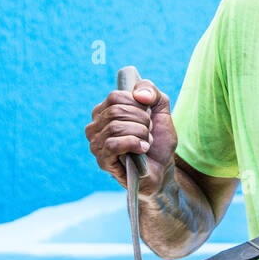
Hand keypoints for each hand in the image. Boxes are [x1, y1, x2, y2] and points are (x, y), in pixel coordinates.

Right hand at [85, 77, 177, 195]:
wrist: (163, 167)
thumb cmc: (158, 139)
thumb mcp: (160, 110)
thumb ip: (152, 92)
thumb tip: (139, 94)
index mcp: (104, 111)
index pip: (115, 97)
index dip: (137, 104)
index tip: (148, 115)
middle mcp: (95, 127)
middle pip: (115, 111)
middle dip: (141, 120)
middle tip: (149, 131)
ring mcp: (96, 145)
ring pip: (114, 127)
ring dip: (140, 133)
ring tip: (146, 141)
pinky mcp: (102, 161)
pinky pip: (112, 145)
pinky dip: (133, 144)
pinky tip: (143, 149)